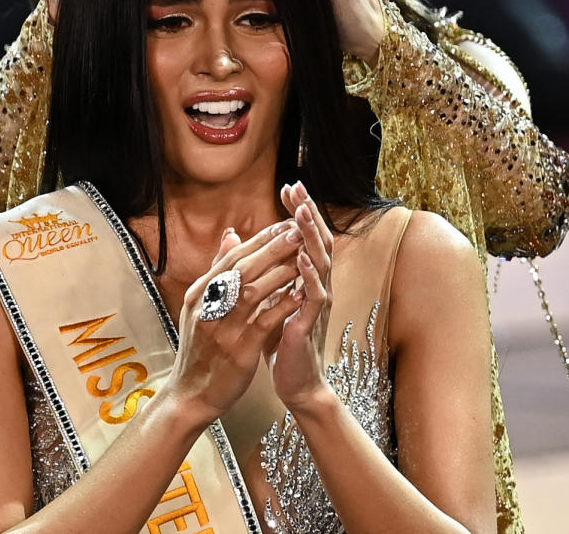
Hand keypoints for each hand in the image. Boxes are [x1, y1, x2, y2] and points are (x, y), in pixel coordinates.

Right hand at [165, 220, 306, 426]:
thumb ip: (218, 270)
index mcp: (200, 293)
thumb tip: (232, 235)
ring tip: (303, 257)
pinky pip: (263, 322)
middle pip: (242, 268)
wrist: (191, 393)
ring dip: (280, 272)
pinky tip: (300, 293)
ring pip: (253, 291)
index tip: (284, 225)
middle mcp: (207, 307)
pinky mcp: (237, 350)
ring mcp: (221, 328)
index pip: (233, 258)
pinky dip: (282, 305)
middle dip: (272, 248)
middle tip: (297, 231)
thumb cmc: (200, 348)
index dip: (260, 239)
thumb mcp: (201, 306)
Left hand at [269, 181, 334, 410]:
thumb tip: (249, 242)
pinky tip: (302, 258)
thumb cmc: (282, 341)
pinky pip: (314, 295)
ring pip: (319, 263)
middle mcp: (317, 286)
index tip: (288, 187)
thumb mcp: (269, 299)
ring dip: (310, 237)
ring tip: (301, 213)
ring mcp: (317, 304)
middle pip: (317, 241)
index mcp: (306, 279)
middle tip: (297, 188)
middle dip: (307, 214)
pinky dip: (309, 275)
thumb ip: (265, 271)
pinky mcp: (310, 323)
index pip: (304, 237)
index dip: (298, 212)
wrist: (296, 382)